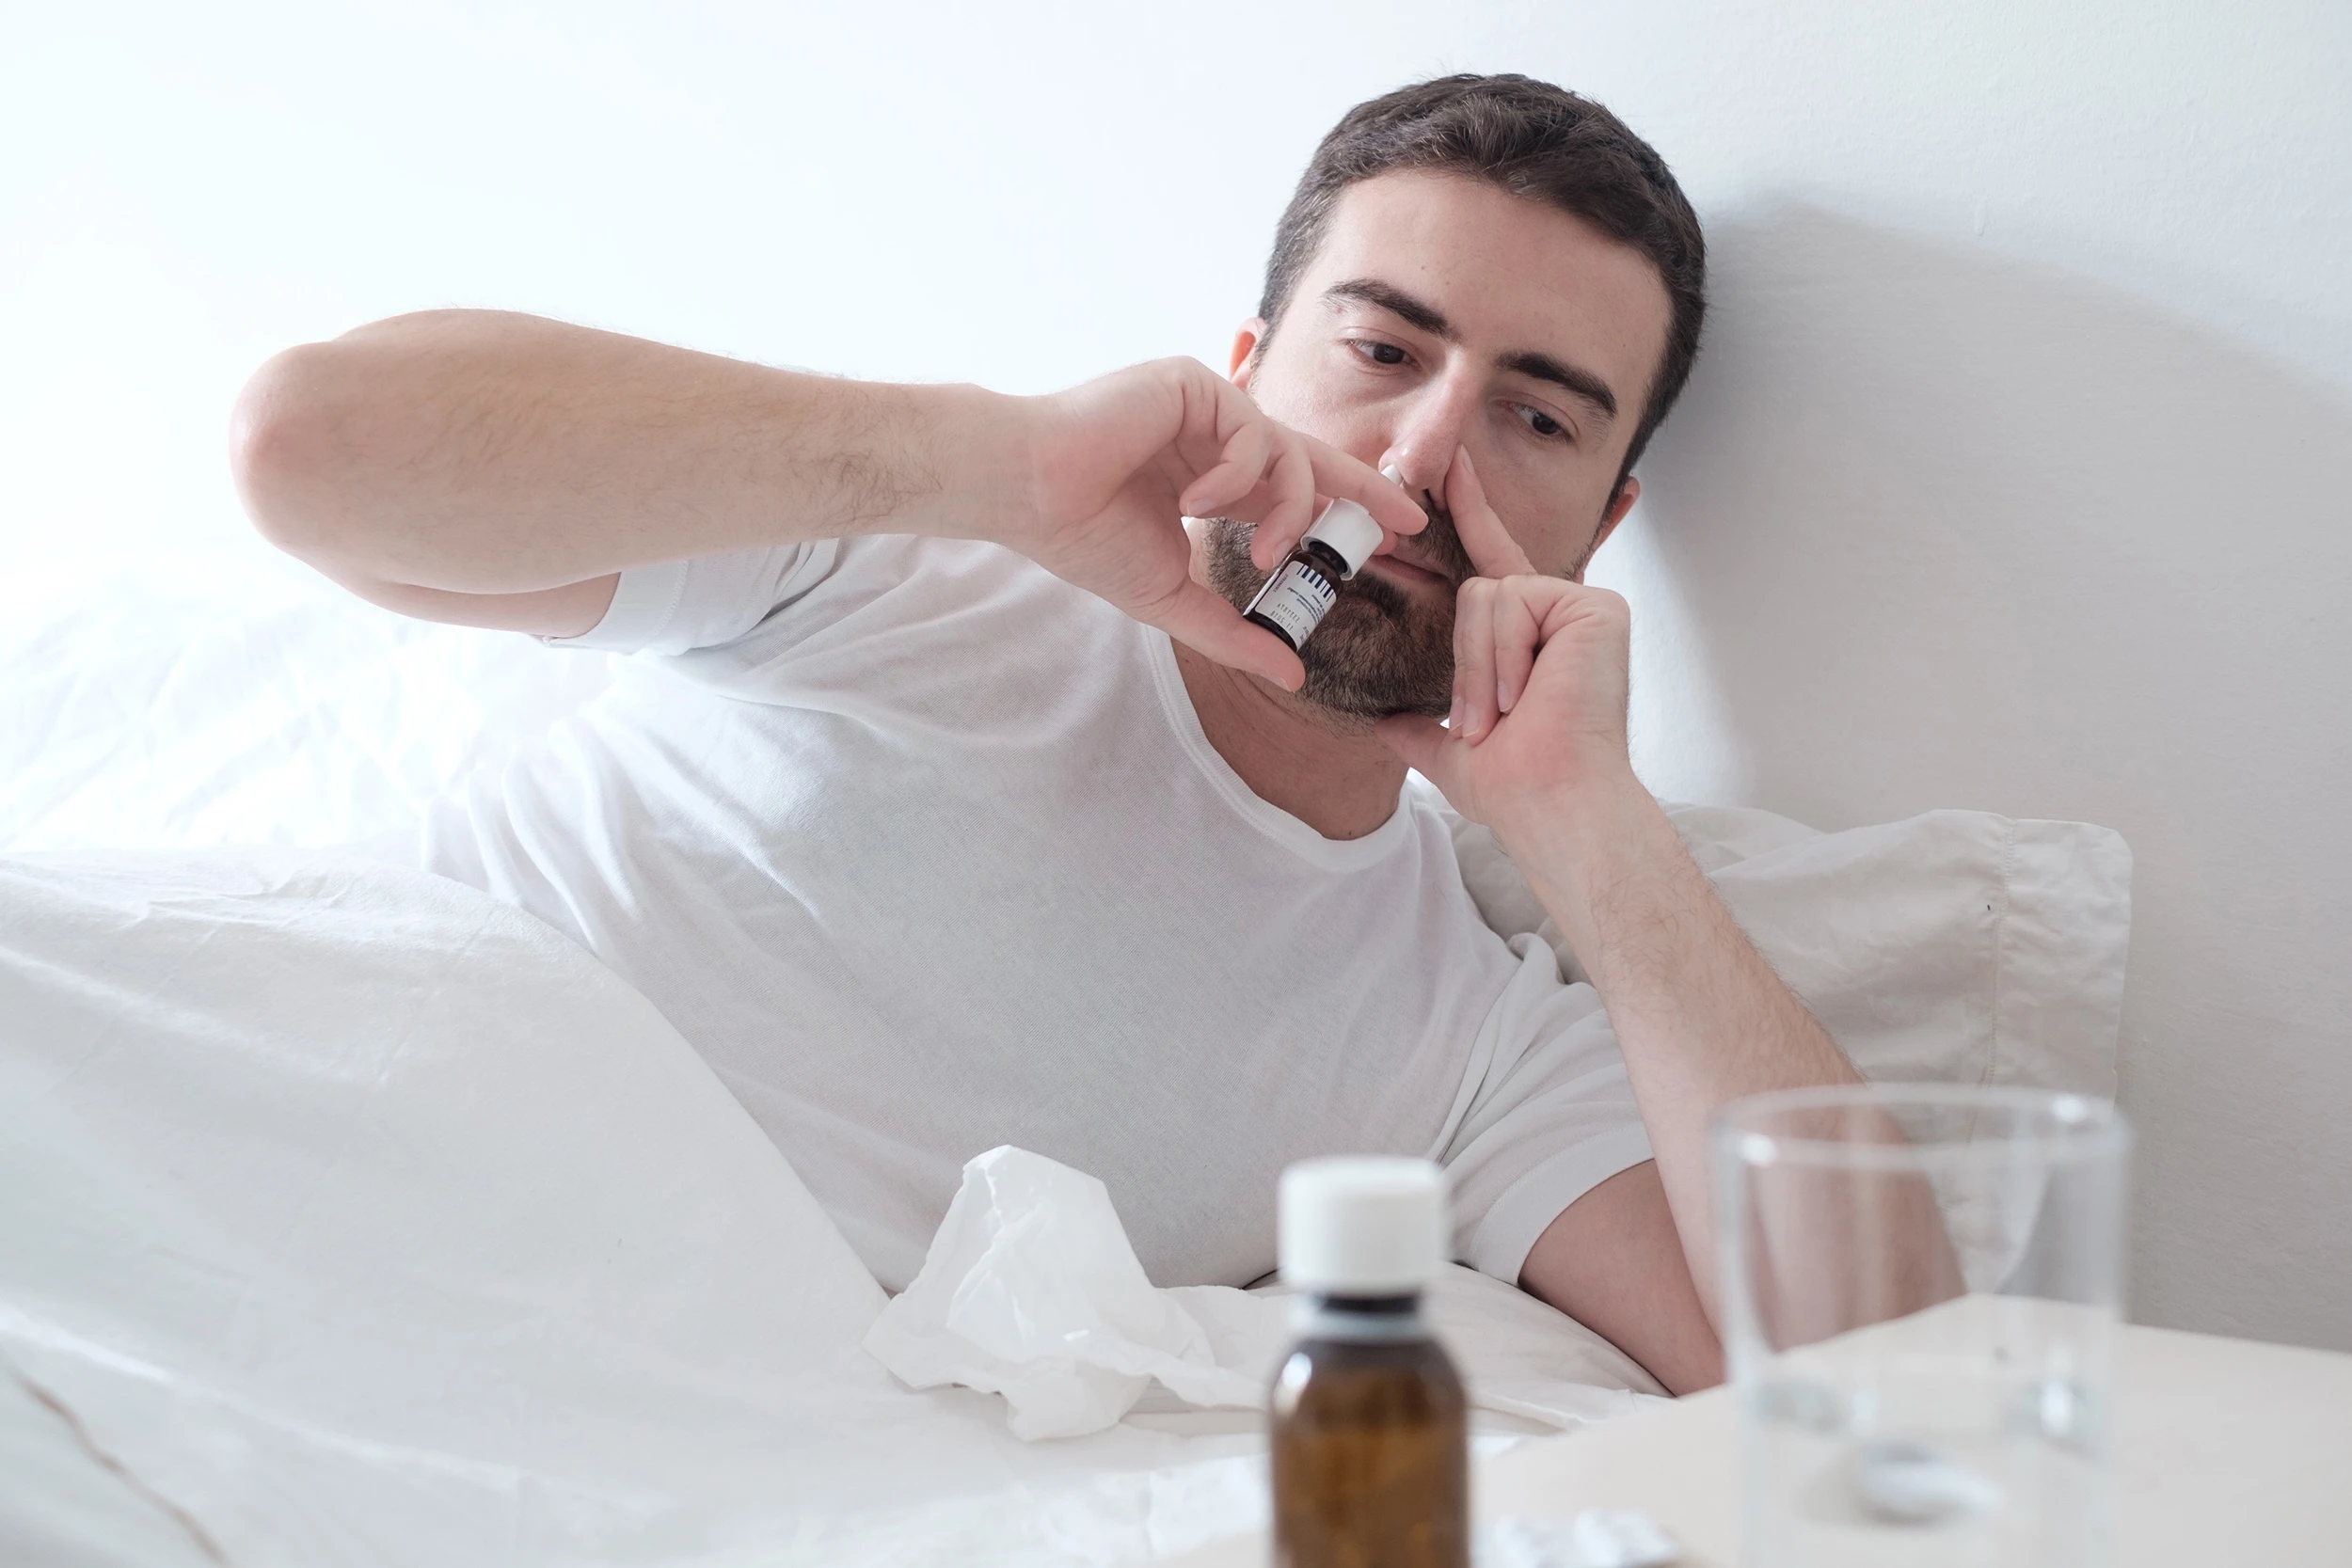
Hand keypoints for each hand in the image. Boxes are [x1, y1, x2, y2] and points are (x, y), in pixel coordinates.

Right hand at [1014, 359, 1422, 688]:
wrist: (1026, 492)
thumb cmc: (1083, 537)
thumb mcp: (1171, 599)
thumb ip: (1234, 634)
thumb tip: (1294, 677)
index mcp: (1209, 479)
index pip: (1291, 490)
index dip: (1340, 512)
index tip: (1390, 539)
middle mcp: (1213, 437)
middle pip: (1310, 458)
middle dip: (1362, 491)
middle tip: (1410, 522)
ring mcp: (1205, 406)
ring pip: (1288, 452)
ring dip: (1288, 511)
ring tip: (1260, 554)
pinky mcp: (1193, 383)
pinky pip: (1251, 431)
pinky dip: (1236, 475)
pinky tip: (1195, 503)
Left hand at [1375, 447, 1637, 840]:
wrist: (1549, 802)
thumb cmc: (1513, 787)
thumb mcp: (1452, 753)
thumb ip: (1421, 730)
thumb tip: (1386, 725)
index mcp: (1533, 638)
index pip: (1492, 567)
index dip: (1471, 513)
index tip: (1451, 464)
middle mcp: (1563, 613)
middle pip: (1478, 588)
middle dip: (1467, 663)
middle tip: (1487, 722)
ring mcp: (1582, 606)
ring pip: (1485, 595)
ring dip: (1480, 668)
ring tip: (1505, 715)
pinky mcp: (1594, 605)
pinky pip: (1509, 599)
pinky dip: (1501, 655)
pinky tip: (1527, 693)